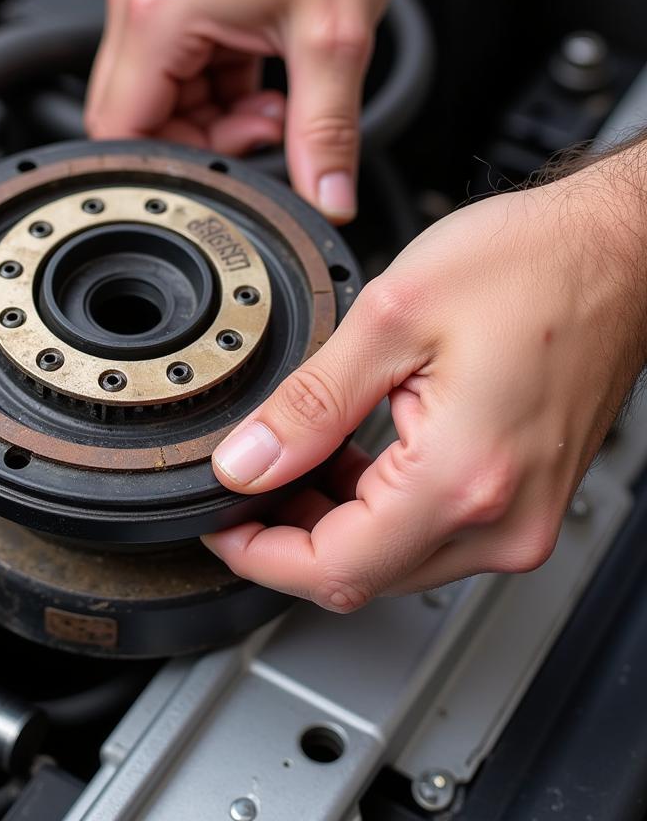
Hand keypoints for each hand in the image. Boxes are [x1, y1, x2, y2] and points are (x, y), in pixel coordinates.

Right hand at [84, 0, 443, 221]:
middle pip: (137, 119)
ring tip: (273, 101)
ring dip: (215, 119)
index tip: (217, 179)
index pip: (120, 131)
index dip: (166, 170)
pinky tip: (264, 81)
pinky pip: (180, 74)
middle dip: (199, 144)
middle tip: (261, 131)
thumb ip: (327, 134)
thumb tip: (328, 200)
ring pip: (161, 101)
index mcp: (158, 14)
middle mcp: (141, 4)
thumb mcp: (333, 40)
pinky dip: (218, 93)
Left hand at [202, 149, 646, 609]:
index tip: (219, 525)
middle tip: (247, 480)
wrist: (615, 252)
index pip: (334, 570)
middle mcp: (502, 519)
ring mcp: (521, 517)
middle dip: (287, 535)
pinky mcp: (525, 501)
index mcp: (464, 478)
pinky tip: (347, 456)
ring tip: (293, 456)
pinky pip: (430, 532)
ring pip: (392, 559)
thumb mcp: (392, 319)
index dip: (258, 554)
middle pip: (361, 574)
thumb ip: (309, 404)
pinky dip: (374, 506)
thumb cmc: (532, 264)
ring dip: (329, 520)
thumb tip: (246, 463)